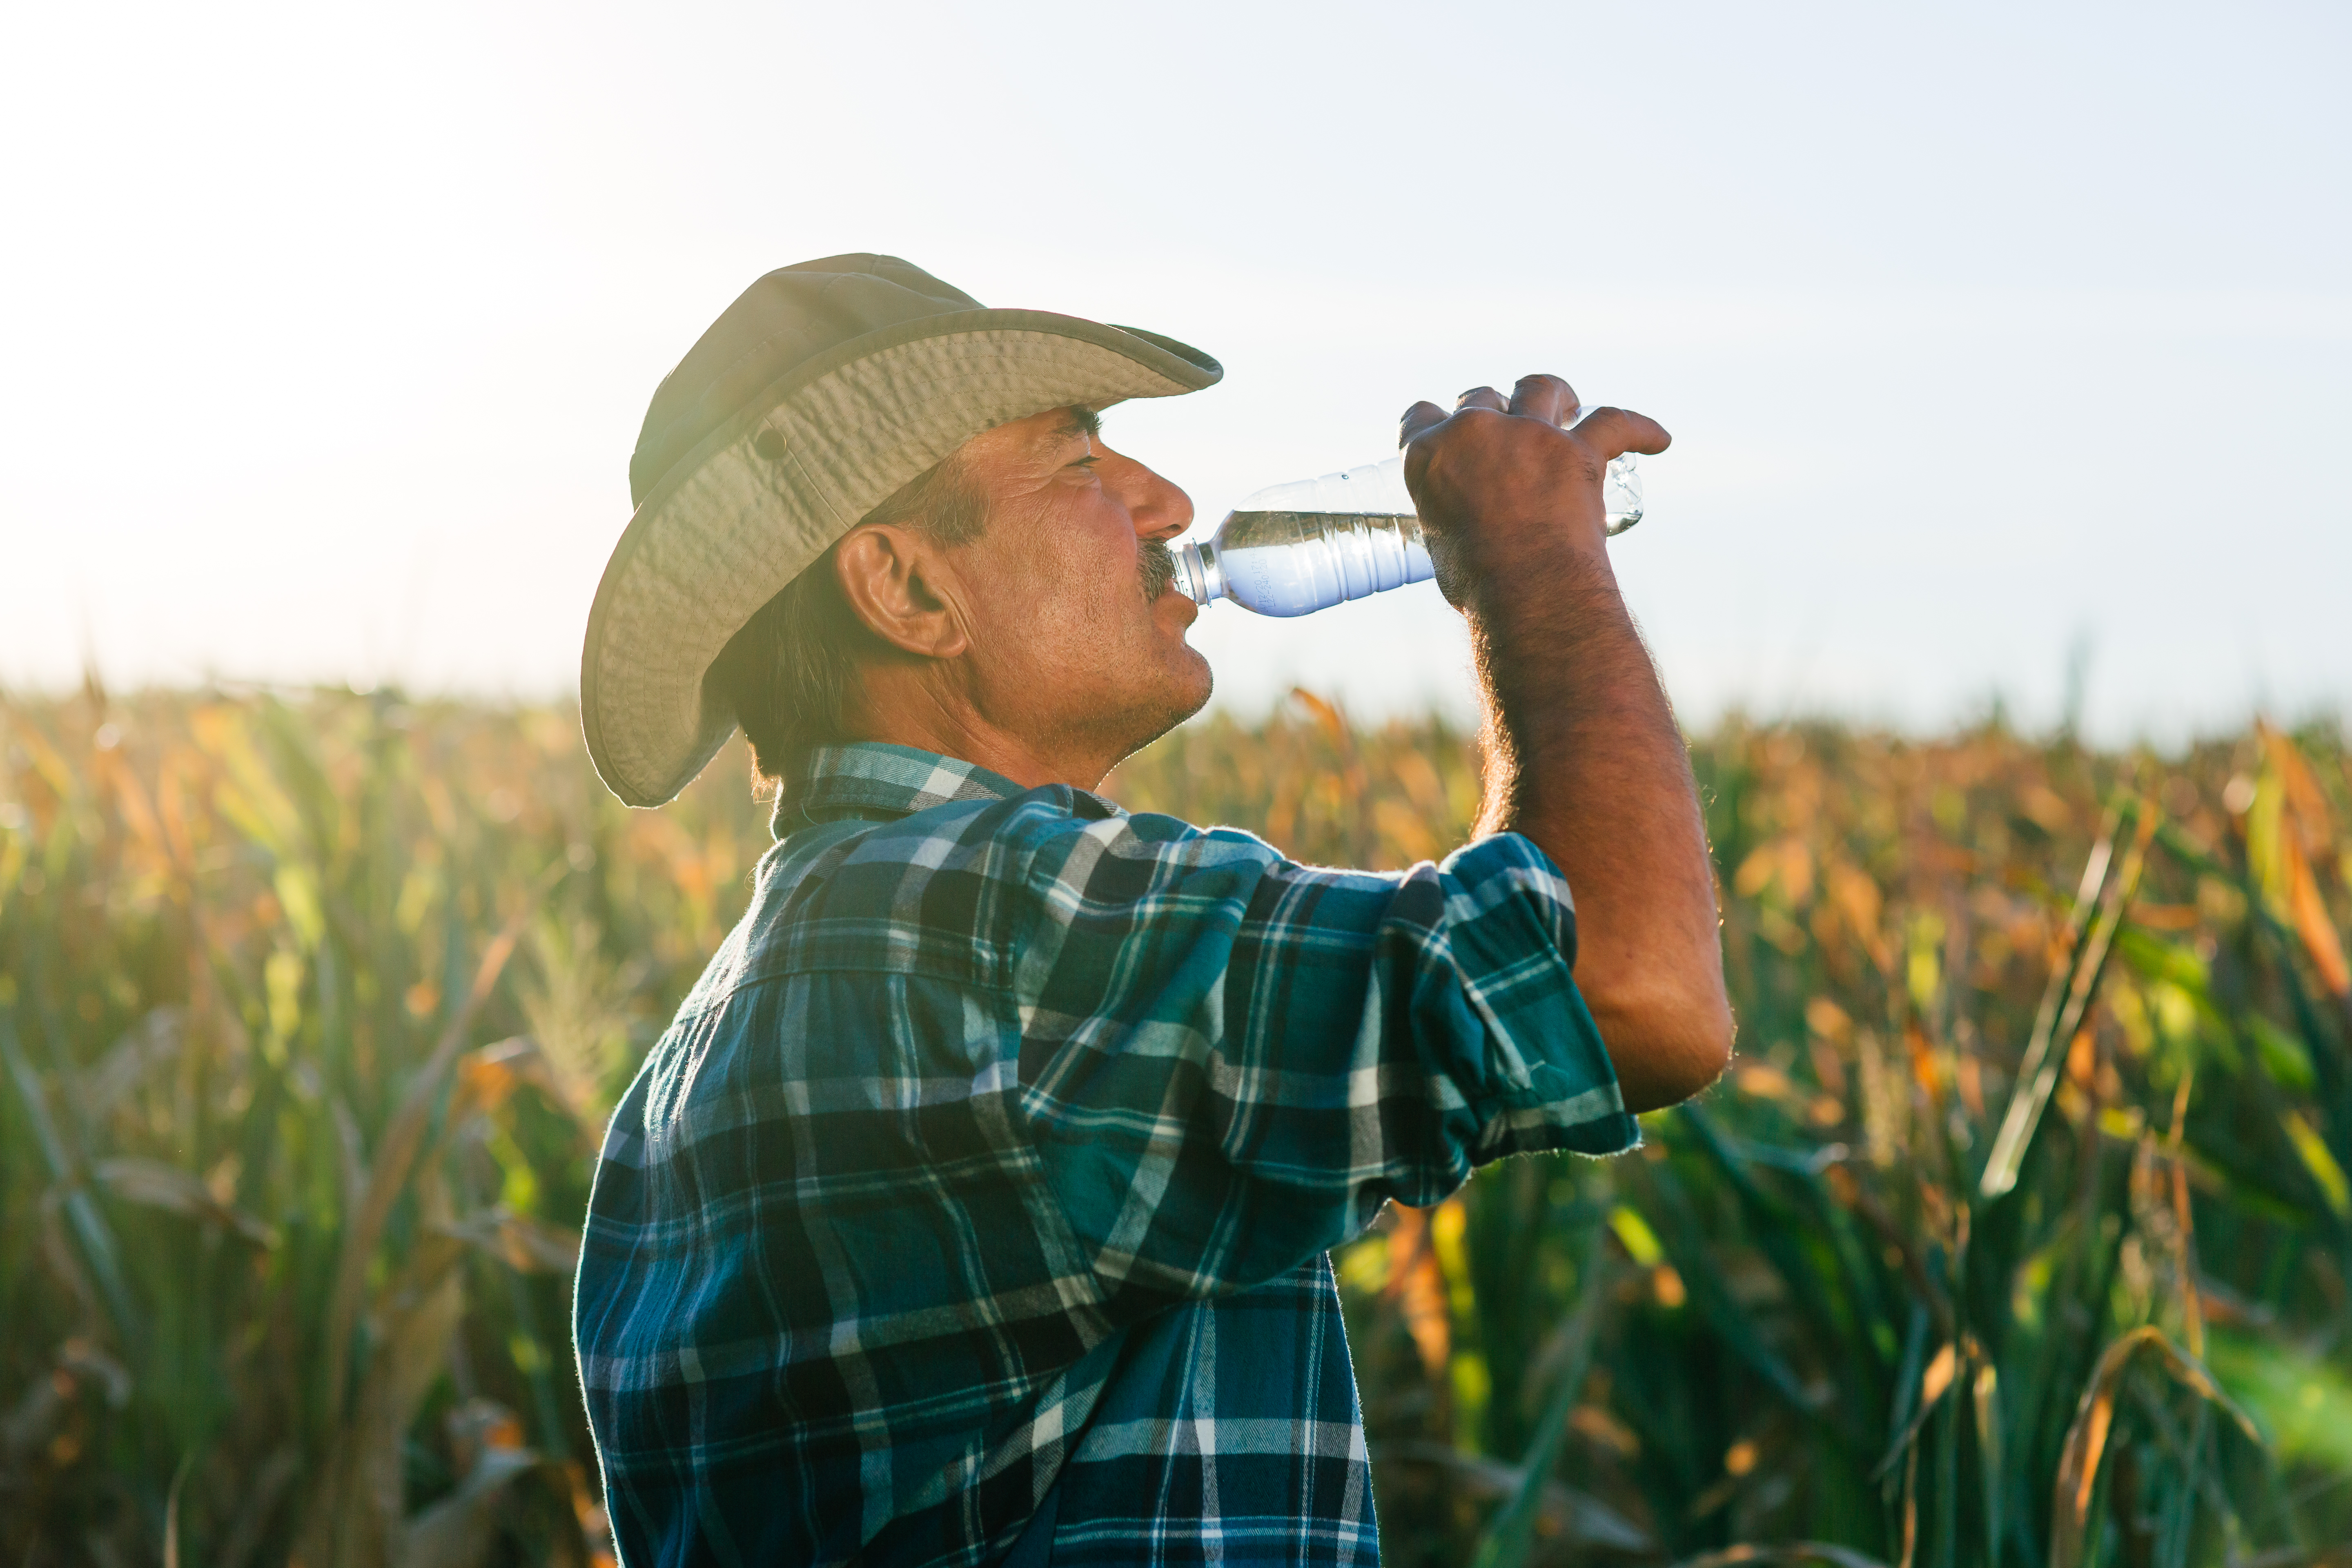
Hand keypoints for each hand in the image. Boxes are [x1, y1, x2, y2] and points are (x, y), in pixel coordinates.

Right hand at [1395, 375, 1668, 604]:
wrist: (1525, 596)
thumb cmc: (1478, 585)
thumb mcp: (1444, 544)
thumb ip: (1453, 516)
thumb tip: (1474, 529)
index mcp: (1429, 455)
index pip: (1420, 417)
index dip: (1434, 422)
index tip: (1446, 431)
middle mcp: (1475, 431)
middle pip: (1480, 398)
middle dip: (1493, 410)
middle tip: (1505, 431)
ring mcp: (1530, 435)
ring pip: (1541, 387)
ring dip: (1554, 393)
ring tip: (1567, 405)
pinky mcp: (1580, 451)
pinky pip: (1616, 424)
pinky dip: (1642, 430)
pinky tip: (1659, 440)